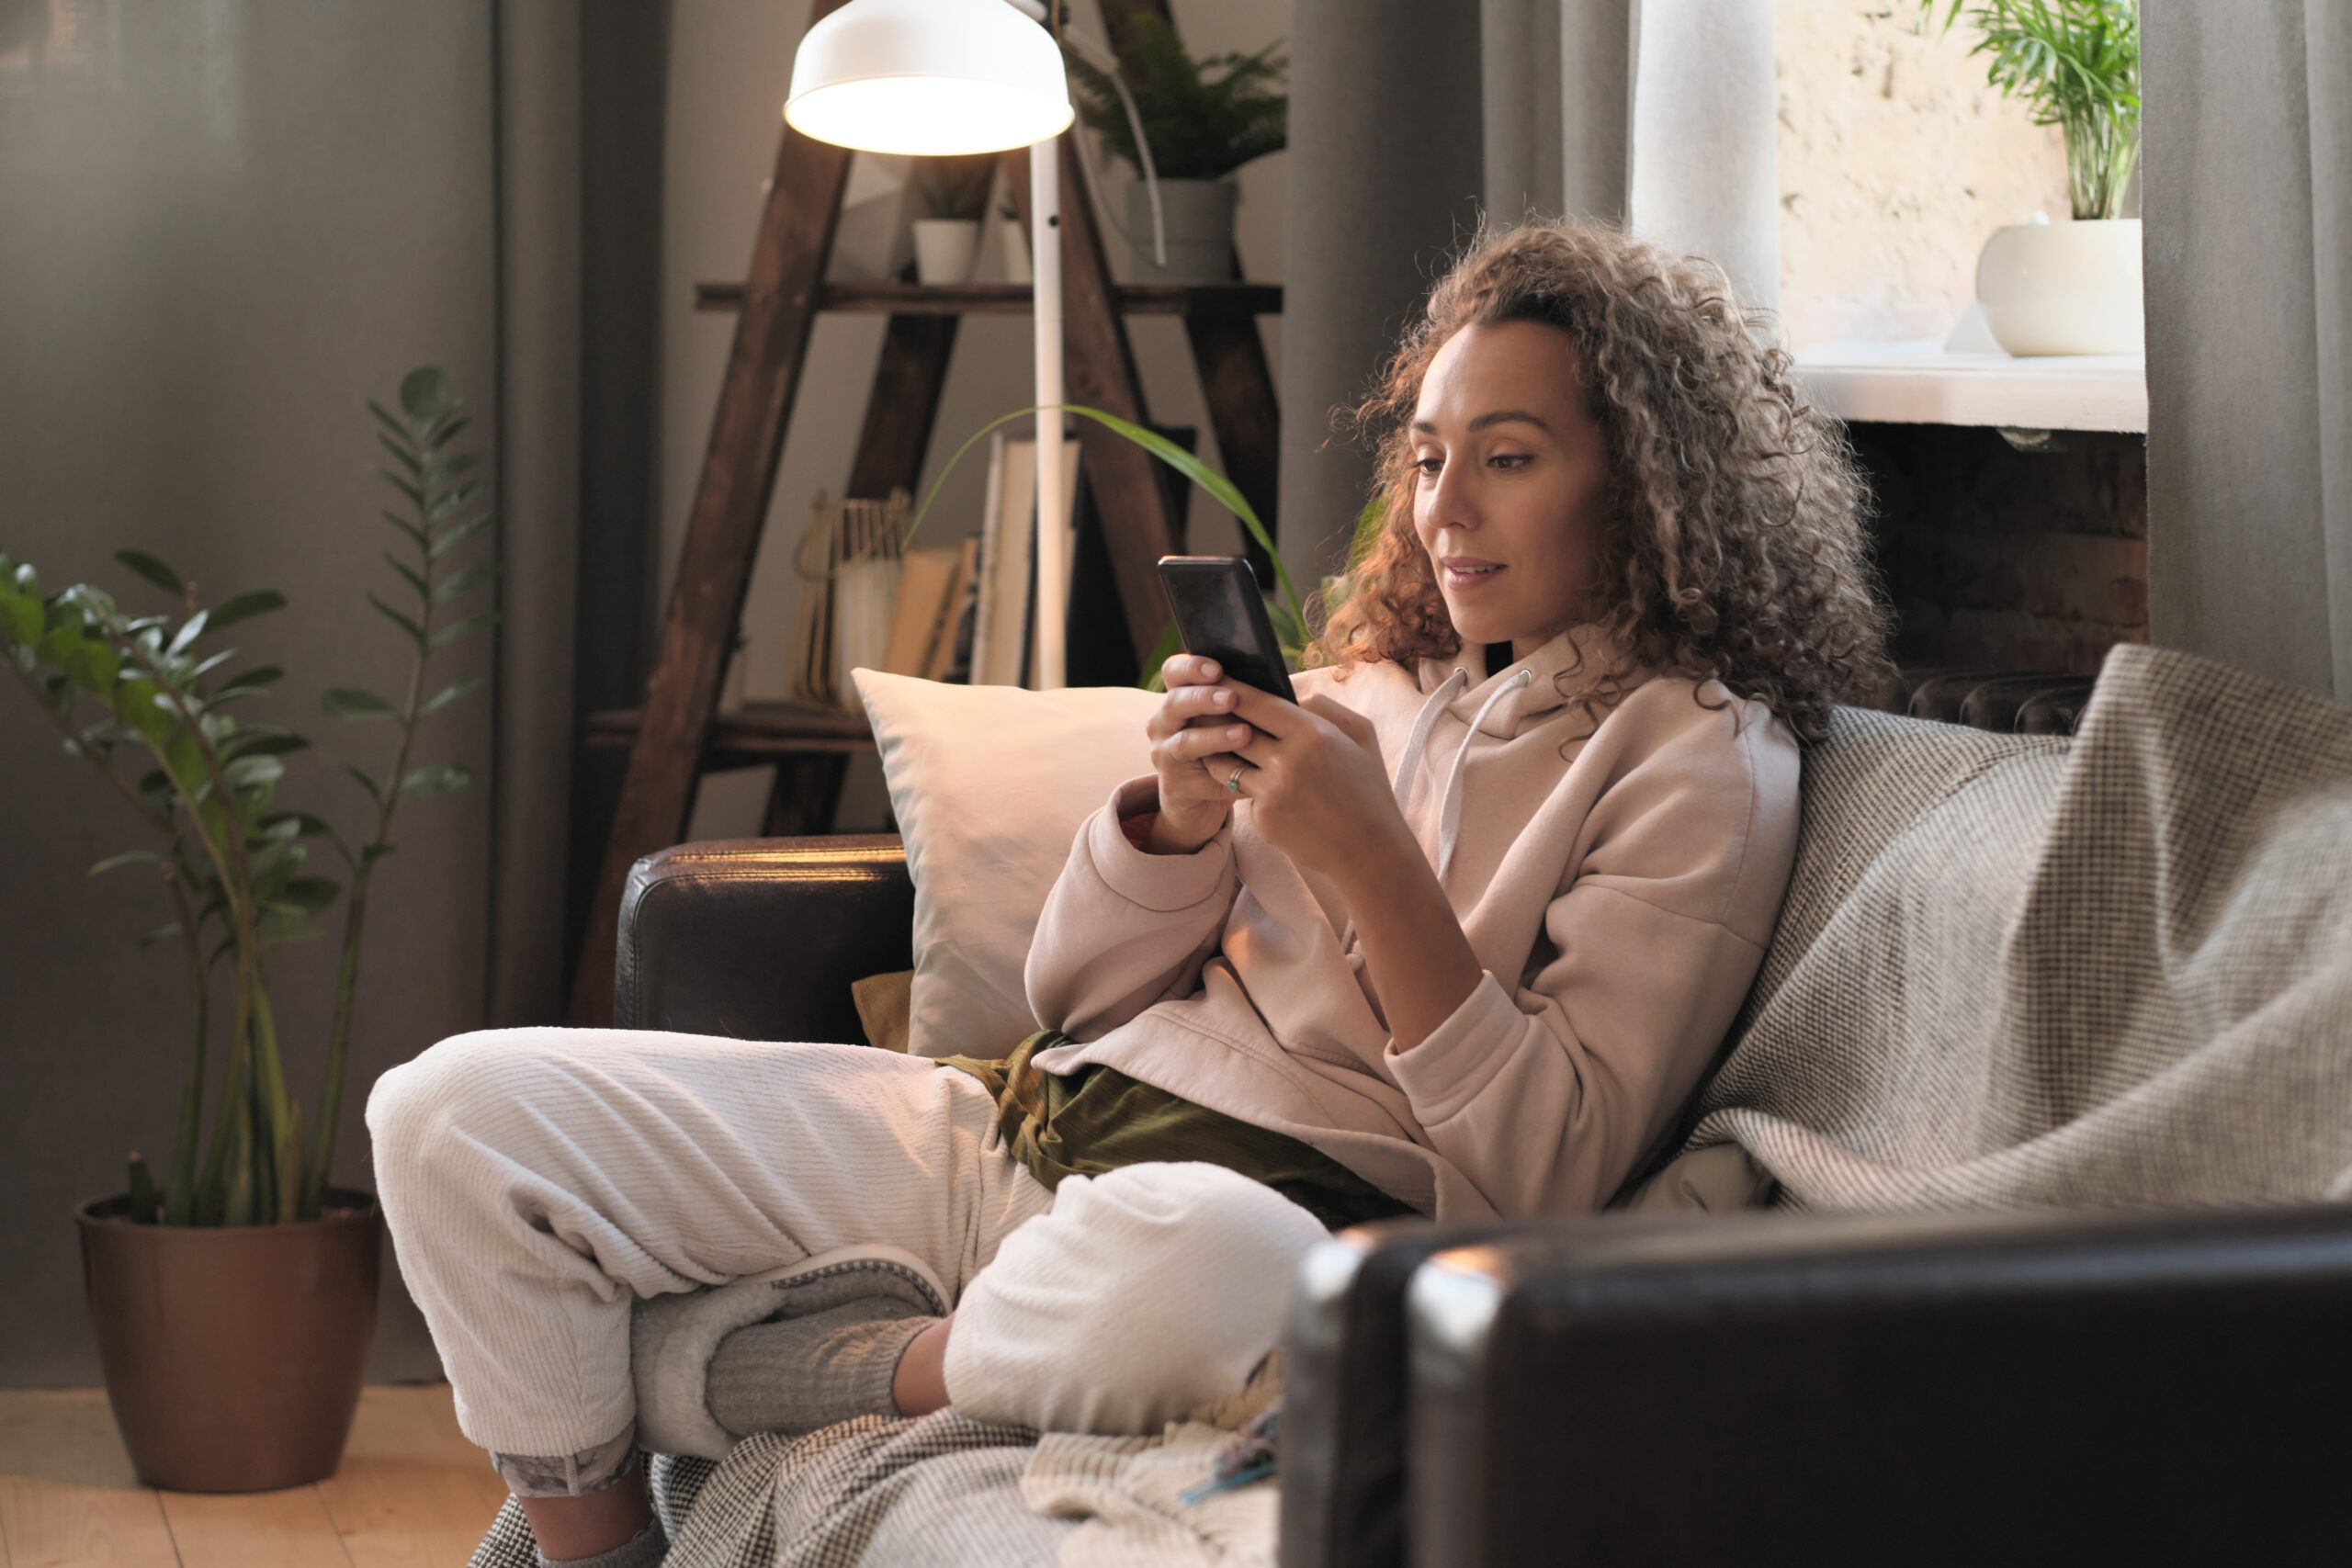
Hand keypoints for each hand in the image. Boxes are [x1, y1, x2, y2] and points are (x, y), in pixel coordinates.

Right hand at [1139, 654, 1258, 854]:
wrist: (1203, 801)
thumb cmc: (1225, 750)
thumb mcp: (1230, 722)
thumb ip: (1241, 703)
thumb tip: (1277, 683)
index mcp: (1178, 698)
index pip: (1174, 671)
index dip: (1191, 667)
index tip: (1218, 668)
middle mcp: (1164, 723)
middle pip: (1175, 701)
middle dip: (1204, 698)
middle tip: (1231, 699)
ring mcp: (1165, 754)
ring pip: (1185, 741)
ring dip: (1215, 736)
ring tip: (1245, 734)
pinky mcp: (1174, 785)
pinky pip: (1198, 777)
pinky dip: (1224, 773)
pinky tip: (1246, 771)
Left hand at [1226, 683, 1482, 1052]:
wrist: (1369, 851)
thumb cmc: (1368, 789)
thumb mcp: (1361, 736)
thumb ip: (1326, 708)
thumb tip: (1293, 695)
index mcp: (1311, 734)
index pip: (1254, 702)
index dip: (1230, 689)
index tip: (1214, 678)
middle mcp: (1286, 762)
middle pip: (1231, 731)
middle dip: (1216, 720)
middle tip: (1204, 710)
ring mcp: (1271, 793)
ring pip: (1226, 764)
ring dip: (1220, 755)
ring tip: (1221, 748)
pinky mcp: (1262, 820)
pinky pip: (1243, 795)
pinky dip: (1247, 788)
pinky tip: (1259, 789)